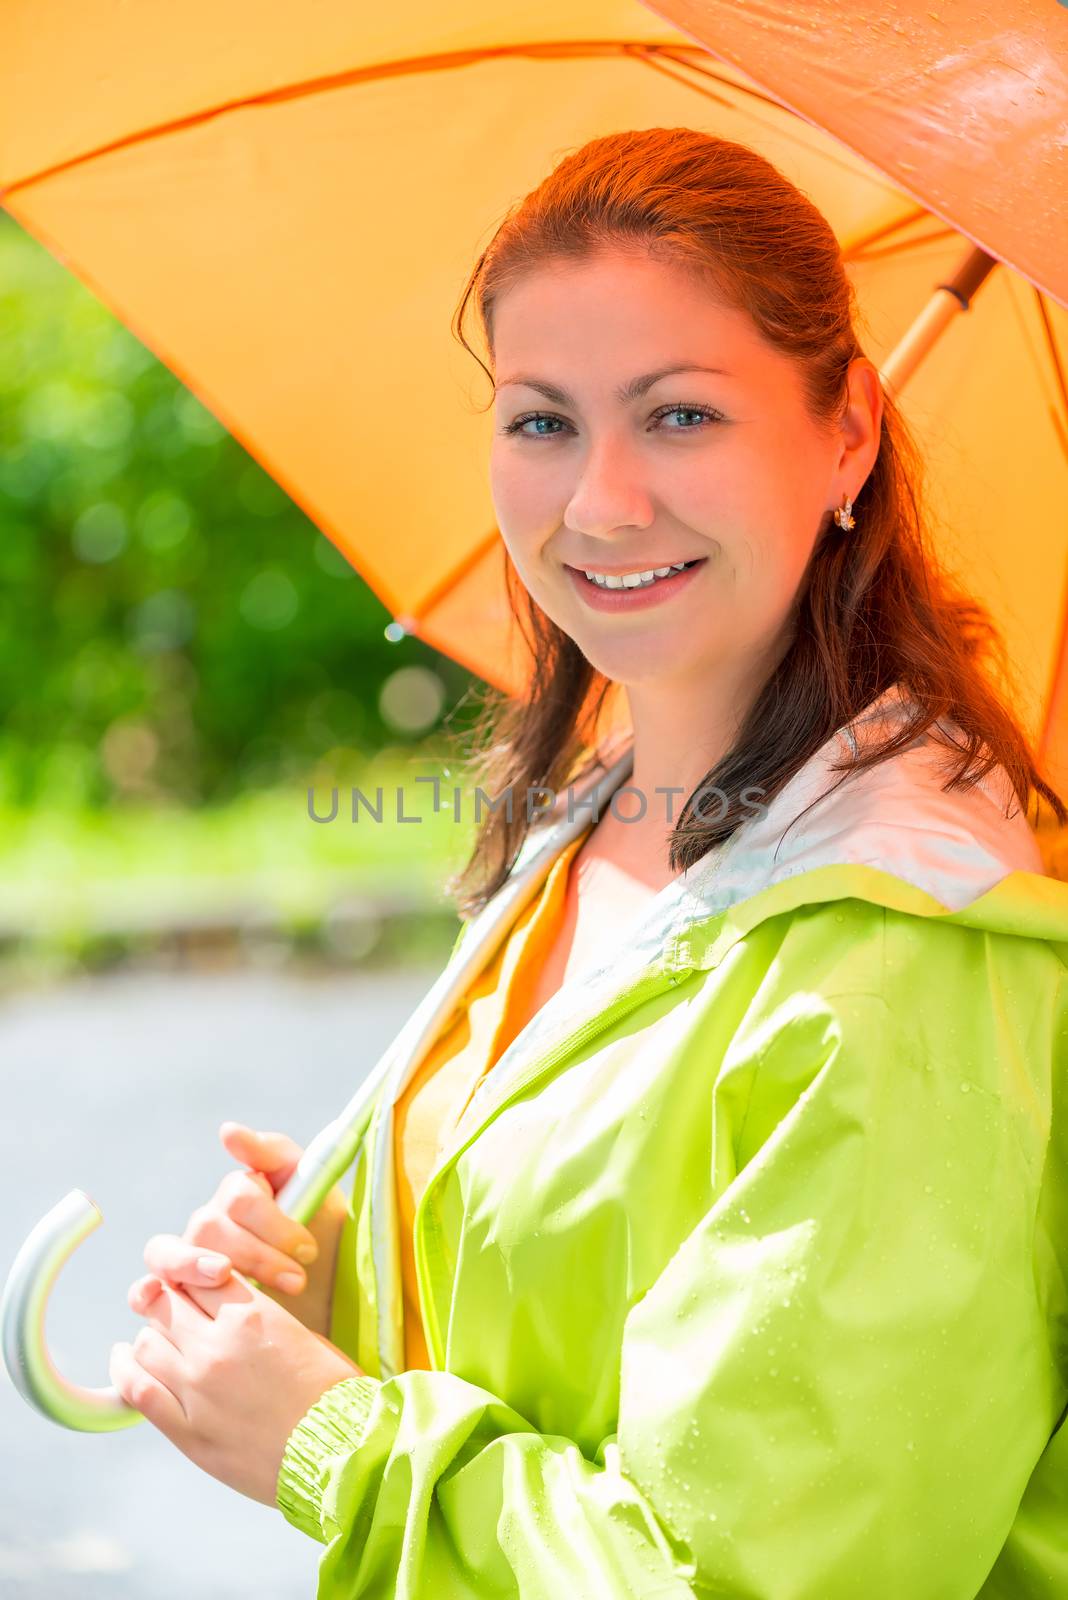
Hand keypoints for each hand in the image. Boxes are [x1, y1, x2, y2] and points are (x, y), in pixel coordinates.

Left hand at [110, 1266, 364, 1504]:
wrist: (340, 1454)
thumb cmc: (332, 1393)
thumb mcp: (302, 1335)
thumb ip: (259, 1318)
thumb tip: (228, 1313)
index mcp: (251, 1315)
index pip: (199, 1276)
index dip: (194, 1276)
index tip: (194, 1284)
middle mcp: (216, 1346)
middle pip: (164, 1303)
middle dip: (168, 1302)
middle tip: (172, 1309)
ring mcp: (196, 1389)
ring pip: (145, 1342)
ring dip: (151, 1335)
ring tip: (157, 1339)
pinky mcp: (186, 1431)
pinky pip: (137, 1390)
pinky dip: (125, 1370)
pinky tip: (123, 1360)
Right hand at [128, 1123, 348, 1335]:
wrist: (325, 1291)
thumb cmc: (319, 1234)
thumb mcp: (311, 1188)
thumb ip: (271, 1153)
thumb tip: (225, 1131)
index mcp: (236, 1194)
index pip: (240, 1198)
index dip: (275, 1224)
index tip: (308, 1250)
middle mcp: (205, 1223)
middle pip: (209, 1228)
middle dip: (257, 1256)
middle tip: (297, 1280)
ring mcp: (186, 1258)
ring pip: (173, 1256)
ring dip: (203, 1269)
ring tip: (233, 1282)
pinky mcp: (179, 1297)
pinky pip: (143, 1292)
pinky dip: (142, 1292)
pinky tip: (153, 1294)